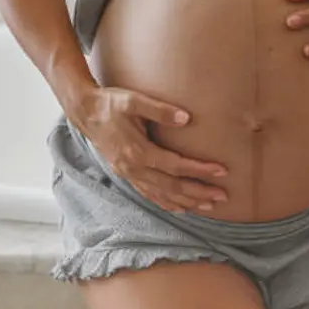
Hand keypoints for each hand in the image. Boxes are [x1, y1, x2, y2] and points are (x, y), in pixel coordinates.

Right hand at [67, 86, 228, 213]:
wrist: (85, 112)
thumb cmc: (111, 103)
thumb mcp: (133, 100)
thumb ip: (160, 110)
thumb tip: (186, 118)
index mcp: (138, 152)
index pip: (176, 166)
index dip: (200, 170)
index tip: (222, 171)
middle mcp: (134, 168)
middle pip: (172, 187)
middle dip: (199, 193)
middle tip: (224, 196)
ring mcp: (129, 174)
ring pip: (162, 195)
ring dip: (187, 202)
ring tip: (210, 206)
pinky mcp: (127, 174)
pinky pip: (150, 195)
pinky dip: (167, 203)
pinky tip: (181, 208)